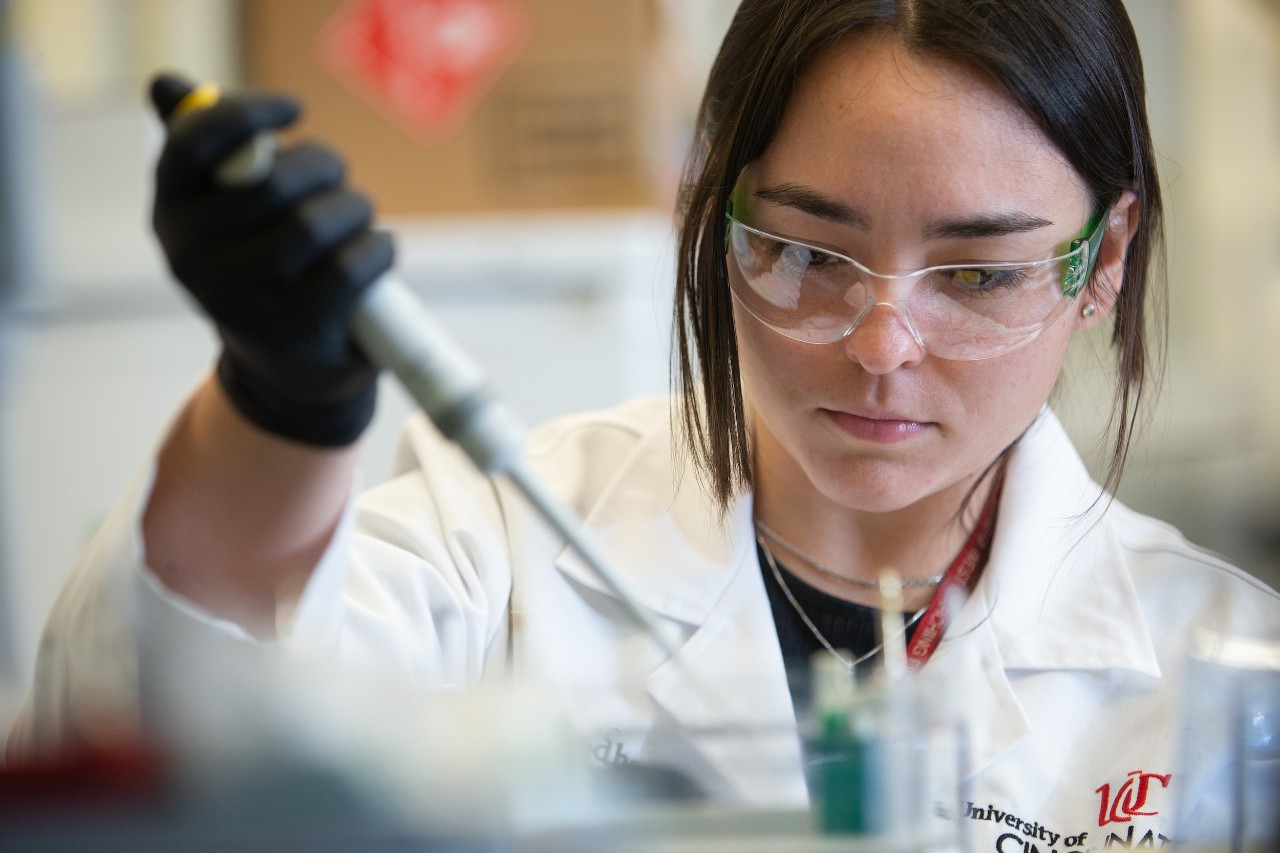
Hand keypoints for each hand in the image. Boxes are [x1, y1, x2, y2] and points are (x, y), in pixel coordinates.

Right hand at [149, 73, 393, 446]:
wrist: (290, 373)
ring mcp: (240, 301)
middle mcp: (193, 259)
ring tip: (358, 222)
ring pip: (317, 224)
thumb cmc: (265, 271)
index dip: (248, 114)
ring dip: (355, 211)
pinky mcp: (293, 332)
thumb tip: (168, 87)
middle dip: (324, 170)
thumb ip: (207, 150)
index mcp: (171, 214)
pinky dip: (377, 251)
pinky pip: (350, 268)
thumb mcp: (225, 215)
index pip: (194, 144)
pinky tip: (377, 253)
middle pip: (273, 183)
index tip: (295, 110)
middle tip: (340, 183)